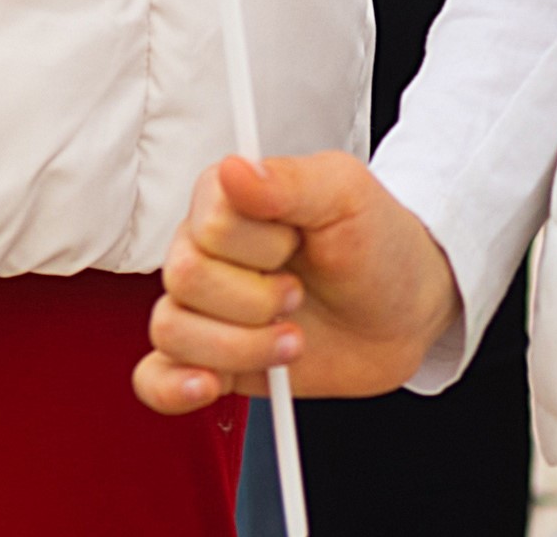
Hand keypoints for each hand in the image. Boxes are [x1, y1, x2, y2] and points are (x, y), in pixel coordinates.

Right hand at [135, 154, 458, 415]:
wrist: (402, 311)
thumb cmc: (376, 242)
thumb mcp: (346, 196)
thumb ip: (289, 182)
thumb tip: (233, 169)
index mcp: (229, 198)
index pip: (207, 225)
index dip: (259, 247)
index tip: (298, 246)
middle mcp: (207, 249)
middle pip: (183, 279)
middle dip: (253, 302)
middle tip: (298, 297)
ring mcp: (206, 307)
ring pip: (171, 329)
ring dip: (239, 347)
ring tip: (291, 342)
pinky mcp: (211, 358)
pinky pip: (154, 376)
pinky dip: (172, 387)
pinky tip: (209, 385)